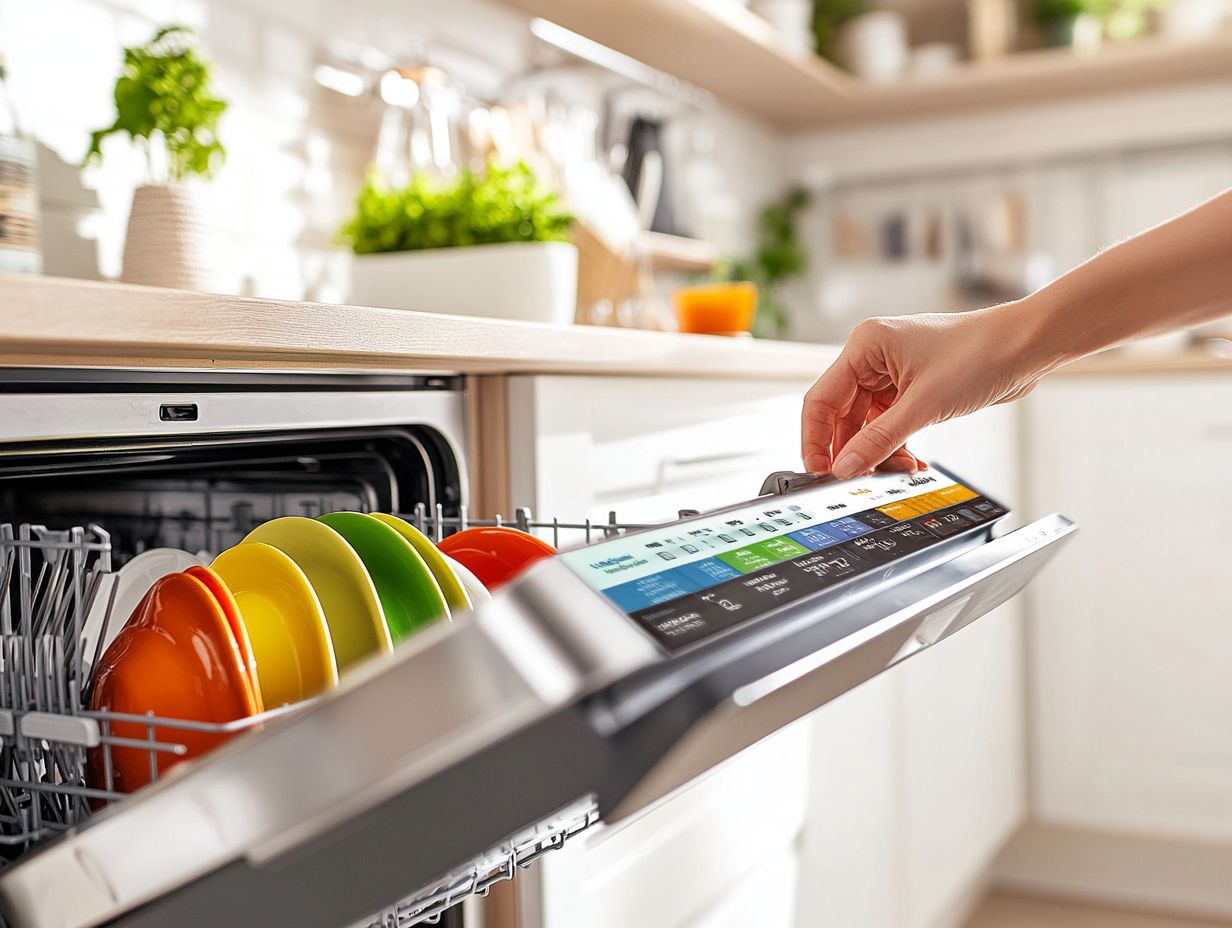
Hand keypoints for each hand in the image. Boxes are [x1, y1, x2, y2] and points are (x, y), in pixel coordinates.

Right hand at [801, 302, 1048, 477]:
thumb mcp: (924, 405)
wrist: (1027, 346)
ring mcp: (891, 372)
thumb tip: (845, 467)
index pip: (821, 399)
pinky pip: (888, 423)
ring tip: (898, 470)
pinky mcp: (910, 387)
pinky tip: (910, 461)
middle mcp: (872, 356)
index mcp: (865, 345)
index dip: (816, 439)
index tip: (820, 471)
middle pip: (841, 415)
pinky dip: (896, 445)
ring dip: (878, 451)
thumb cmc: (981, 354)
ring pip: (866, 424)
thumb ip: (880, 441)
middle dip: (852, 449)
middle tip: (859, 478)